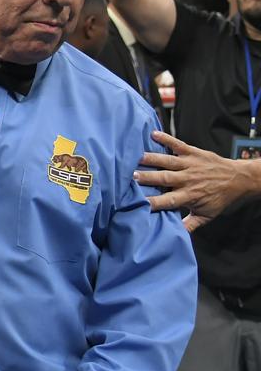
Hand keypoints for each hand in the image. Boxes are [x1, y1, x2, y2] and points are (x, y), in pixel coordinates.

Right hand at [135, 130, 259, 230]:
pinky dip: (166, 139)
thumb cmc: (220, 197)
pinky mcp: (193, 152)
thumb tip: (176, 236)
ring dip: (152, 159)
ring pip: (168, 161)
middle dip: (148, 177)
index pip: (168, 200)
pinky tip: (153, 134)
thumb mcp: (207, 214)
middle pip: (164, 178)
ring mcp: (190, 164)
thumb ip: (190, 224)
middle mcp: (188, 179)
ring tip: (136, 158)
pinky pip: (178, 144)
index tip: (138, 203)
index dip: (153, 202)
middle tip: (132, 176)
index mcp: (190, 196)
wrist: (238, 178)